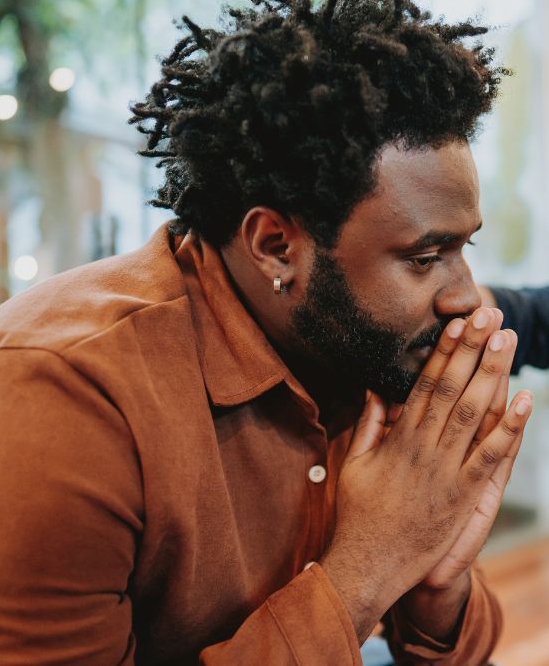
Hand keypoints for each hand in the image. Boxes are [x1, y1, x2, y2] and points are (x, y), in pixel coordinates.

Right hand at [319, 307, 531, 642]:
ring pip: (474, 414)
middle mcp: (424, 448)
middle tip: (489, 315)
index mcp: (398, 438)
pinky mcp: (464, 497)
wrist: (368, 564)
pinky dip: (509, 429)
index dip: (443, 352)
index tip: (456, 323)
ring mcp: (446, 472)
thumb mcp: (354, 463)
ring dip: (492, 375)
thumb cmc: (358, 513)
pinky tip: (524, 401)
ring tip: (506, 340)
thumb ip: (367, 424)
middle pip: (453, 389)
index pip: (425, 384)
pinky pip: (490, 457)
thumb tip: (376, 389)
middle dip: (472, 349)